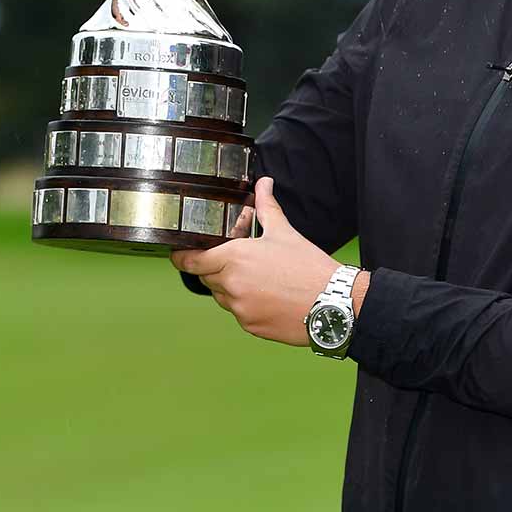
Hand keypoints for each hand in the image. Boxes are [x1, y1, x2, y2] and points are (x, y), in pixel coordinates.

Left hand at [169, 177, 339, 345]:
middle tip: (235, 261)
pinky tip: (267, 296)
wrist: (333, 304)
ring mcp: (240, 309)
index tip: (178, 254)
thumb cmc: (309, 267)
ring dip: (231, 287)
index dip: (181, 258)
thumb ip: (266, 207)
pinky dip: (246, 305)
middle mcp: (231, 285)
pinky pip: (238, 313)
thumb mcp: (283, 232)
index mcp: (234, 258)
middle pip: (207, 278)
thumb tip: (264, 184)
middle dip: (215, 269)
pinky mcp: (251, 326)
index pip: (191, 261)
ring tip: (258, 279)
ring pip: (222, 297)